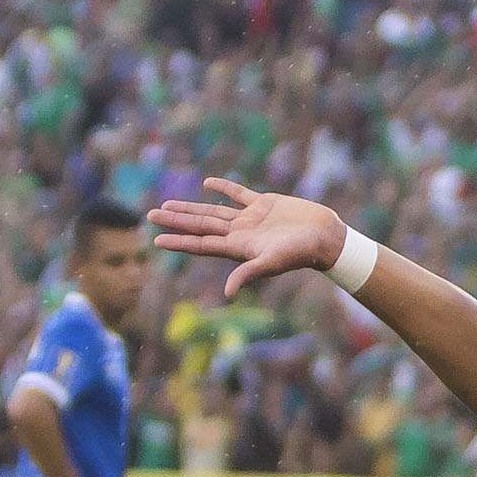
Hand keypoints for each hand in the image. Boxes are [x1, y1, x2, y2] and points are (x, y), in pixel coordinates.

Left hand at [149, 178, 348, 294]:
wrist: (325, 237)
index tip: (155, 240)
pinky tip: (207, 182)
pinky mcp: (264, 204)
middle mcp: (240, 234)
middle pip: (200, 226)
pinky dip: (223, 187)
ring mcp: (250, 219)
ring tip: (168, 205)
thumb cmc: (301, 253)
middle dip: (176, 222)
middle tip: (150, 216)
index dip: (179, 241)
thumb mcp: (272, 263)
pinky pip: (238, 194)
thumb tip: (228, 293)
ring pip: (213, 212)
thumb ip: (248, 274)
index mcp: (238, 247)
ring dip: (190, 208)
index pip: (201, 244)